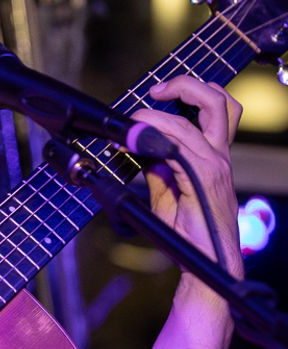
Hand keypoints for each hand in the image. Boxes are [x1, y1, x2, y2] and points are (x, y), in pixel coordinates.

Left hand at [131, 76, 242, 276]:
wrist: (205, 262)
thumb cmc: (189, 230)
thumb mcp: (166, 191)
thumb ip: (156, 168)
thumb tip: (137, 147)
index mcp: (215, 155)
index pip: (215, 109)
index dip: (188, 92)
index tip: (155, 95)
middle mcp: (219, 156)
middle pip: (219, 102)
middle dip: (185, 85)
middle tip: (155, 91)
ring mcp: (214, 167)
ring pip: (191, 124)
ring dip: (154, 116)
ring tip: (130, 122)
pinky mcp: (203, 181)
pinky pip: (177, 150)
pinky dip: (151, 140)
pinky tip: (131, 143)